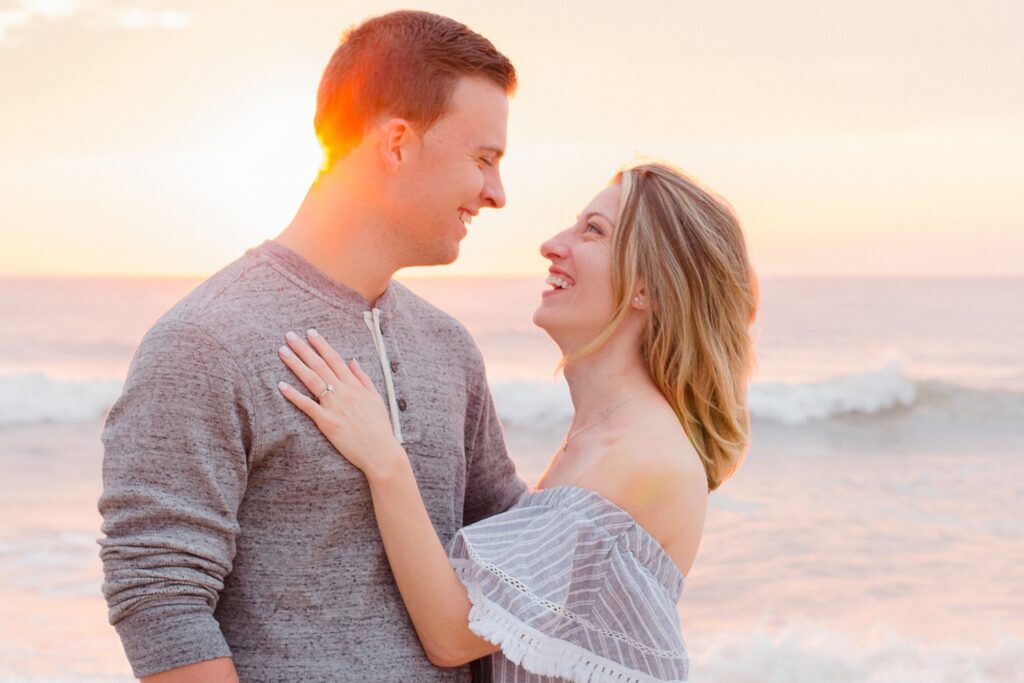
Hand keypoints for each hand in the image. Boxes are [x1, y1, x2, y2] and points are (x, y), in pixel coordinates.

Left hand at [277, 329, 404, 479]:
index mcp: (355, 386)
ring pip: (311, 380)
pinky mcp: (326, 422)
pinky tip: (281, 385)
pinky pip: (307, 405)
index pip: (335, 359)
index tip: (310, 333)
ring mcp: (334, 406)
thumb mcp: (376, 399)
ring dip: (295, 364)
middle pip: (320, 365)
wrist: (381, 452)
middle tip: (289, 335)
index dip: (321, 345)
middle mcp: (344, 392)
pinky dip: (293, 394)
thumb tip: (353, 361)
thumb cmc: (380, 428)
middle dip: (303, 348)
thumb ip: (363, 379)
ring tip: (282, 351)